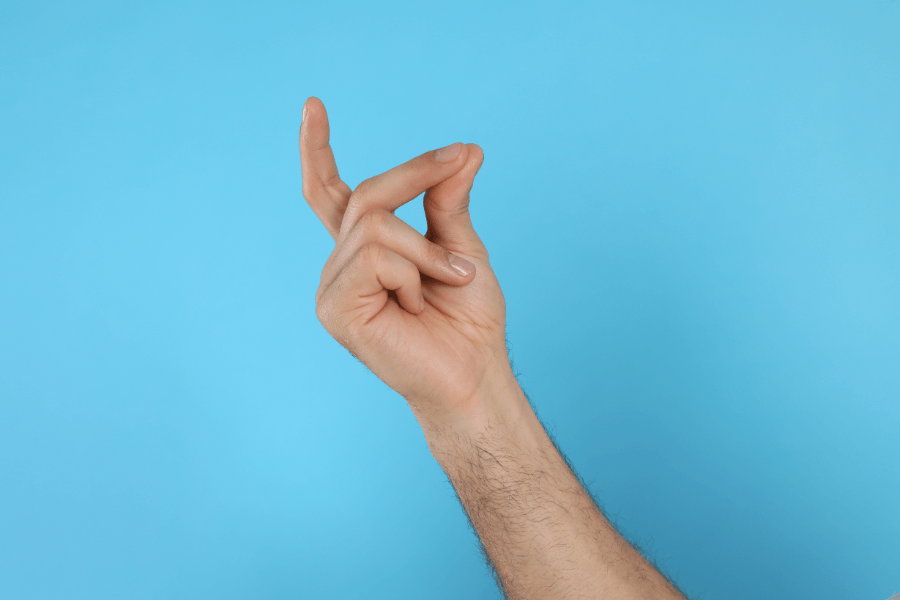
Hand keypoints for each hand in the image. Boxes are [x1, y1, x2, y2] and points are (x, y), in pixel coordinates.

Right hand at [300, 98, 514, 424]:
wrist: (473, 371)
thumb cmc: (467, 319)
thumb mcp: (461, 246)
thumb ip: (448, 200)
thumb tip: (465, 150)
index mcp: (364, 252)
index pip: (331, 194)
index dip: (316, 151)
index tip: (313, 105)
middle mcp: (342, 265)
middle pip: (366, 195)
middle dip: (416, 173)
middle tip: (460, 158)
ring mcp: (333, 287)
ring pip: (374, 224)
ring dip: (426, 250)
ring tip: (448, 281)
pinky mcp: (335, 308)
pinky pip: (375, 257)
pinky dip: (411, 272)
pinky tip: (416, 304)